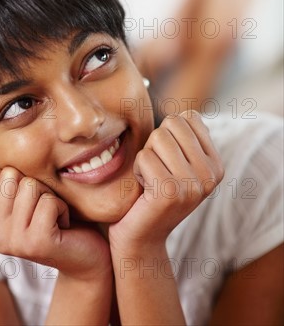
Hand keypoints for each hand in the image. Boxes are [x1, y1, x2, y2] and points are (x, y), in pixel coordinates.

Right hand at [0, 167, 111, 280]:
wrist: (85, 257)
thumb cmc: (55, 219)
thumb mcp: (25, 198)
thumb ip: (3, 185)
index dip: (13, 176)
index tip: (27, 199)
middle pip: (10, 176)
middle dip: (35, 185)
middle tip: (45, 208)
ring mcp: (14, 242)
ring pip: (30, 185)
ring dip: (50, 196)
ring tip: (53, 217)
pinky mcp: (36, 243)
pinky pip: (48, 201)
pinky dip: (62, 207)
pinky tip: (63, 226)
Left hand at [109, 111, 223, 252]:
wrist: (141, 238)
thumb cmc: (152, 192)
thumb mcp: (176, 163)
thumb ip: (184, 138)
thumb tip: (187, 113)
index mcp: (215, 165)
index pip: (189, 116)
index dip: (169, 133)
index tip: (168, 161)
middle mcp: (210, 174)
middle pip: (172, 123)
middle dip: (155, 143)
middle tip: (156, 171)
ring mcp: (193, 184)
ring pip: (157, 138)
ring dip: (145, 157)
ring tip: (151, 180)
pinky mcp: (170, 192)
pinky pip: (144, 156)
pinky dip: (137, 169)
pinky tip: (144, 191)